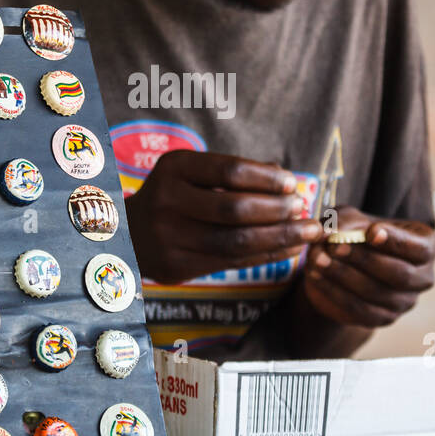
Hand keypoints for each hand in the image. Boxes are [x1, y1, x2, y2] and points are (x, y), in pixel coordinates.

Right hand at [124, 150, 322, 283]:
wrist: (127, 234)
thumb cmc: (175, 196)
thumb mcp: (193, 172)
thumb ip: (235, 173)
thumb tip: (287, 181)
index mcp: (173, 168)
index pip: (230, 171)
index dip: (267, 178)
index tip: (292, 183)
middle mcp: (166, 201)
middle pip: (235, 209)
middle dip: (277, 211)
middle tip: (303, 209)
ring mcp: (168, 238)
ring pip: (236, 242)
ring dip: (280, 238)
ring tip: (307, 232)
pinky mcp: (176, 267)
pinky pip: (231, 263)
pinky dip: (266, 256)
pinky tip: (289, 249)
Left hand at [299, 207, 434, 327]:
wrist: (344, 263)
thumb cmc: (355, 233)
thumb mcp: (349, 218)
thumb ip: (343, 222)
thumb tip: (331, 233)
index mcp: (426, 246)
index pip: (420, 248)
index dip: (396, 241)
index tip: (371, 231)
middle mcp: (423, 277)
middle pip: (400, 274)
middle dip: (365, 260)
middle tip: (335, 246)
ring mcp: (405, 301)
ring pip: (377, 293)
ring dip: (344, 275)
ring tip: (318, 259)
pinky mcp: (383, 318)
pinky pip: (360, 309)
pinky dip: (335, 291)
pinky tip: (316, 275)